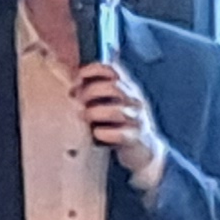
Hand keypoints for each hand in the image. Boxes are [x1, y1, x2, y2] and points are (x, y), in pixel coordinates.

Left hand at [71, 59, 163, 183]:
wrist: (144, 150)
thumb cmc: (122, 124)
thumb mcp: (115, 102)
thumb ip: (100, 90)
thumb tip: (75, 83)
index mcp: (129, 88)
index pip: (113, 70)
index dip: (93, 70)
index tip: (78, 78)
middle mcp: (135, 101)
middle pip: (113, 88)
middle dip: (90, 92)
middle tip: (78, 100)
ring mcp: (137, 120)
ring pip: (115, 111)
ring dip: (93, 113)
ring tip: (84, 117)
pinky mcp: (135, 138)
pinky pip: (119, 134)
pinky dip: (103, 133)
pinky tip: (97, 133)